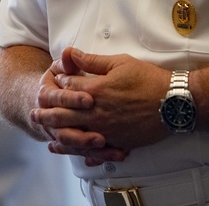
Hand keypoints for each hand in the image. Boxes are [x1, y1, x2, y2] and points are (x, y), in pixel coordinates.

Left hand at [31, 47, 169, 161]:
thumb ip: (93, 61)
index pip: (68, 87)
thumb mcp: (120, 63)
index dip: (59, 83)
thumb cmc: (149, 80)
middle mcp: (97, 112)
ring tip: (49, 139)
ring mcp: (107, 129)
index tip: (54, 81)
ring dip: (60, 137)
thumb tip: (72, 53)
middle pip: (65, 114)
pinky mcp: (119, 142)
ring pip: (77, 135)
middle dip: (47, 114)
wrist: (173, 103)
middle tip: (35, 115)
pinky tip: (79, 155)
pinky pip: (98, 150)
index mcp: (96, 90)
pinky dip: (86, 153)